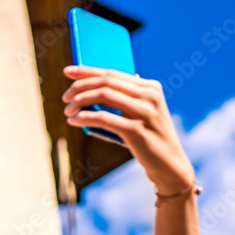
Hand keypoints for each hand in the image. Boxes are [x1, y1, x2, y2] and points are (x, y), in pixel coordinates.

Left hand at [62, 65, 195, 193]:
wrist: (169, 164)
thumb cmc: (148, 136)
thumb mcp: (139, 112)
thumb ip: (122, 98)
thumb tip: (88, 87)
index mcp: (150, 87)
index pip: (112, 72)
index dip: (87, 71)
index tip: (67, 71)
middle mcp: (149, 95)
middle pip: (106, 82)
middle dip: (80, 86)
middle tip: (65, 97)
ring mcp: (145, 112)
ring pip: (103, 95)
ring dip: (80, 101)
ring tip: (67, 111)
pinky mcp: (137, 130)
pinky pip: (103, 118)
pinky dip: (84, 117)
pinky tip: (74, 121)